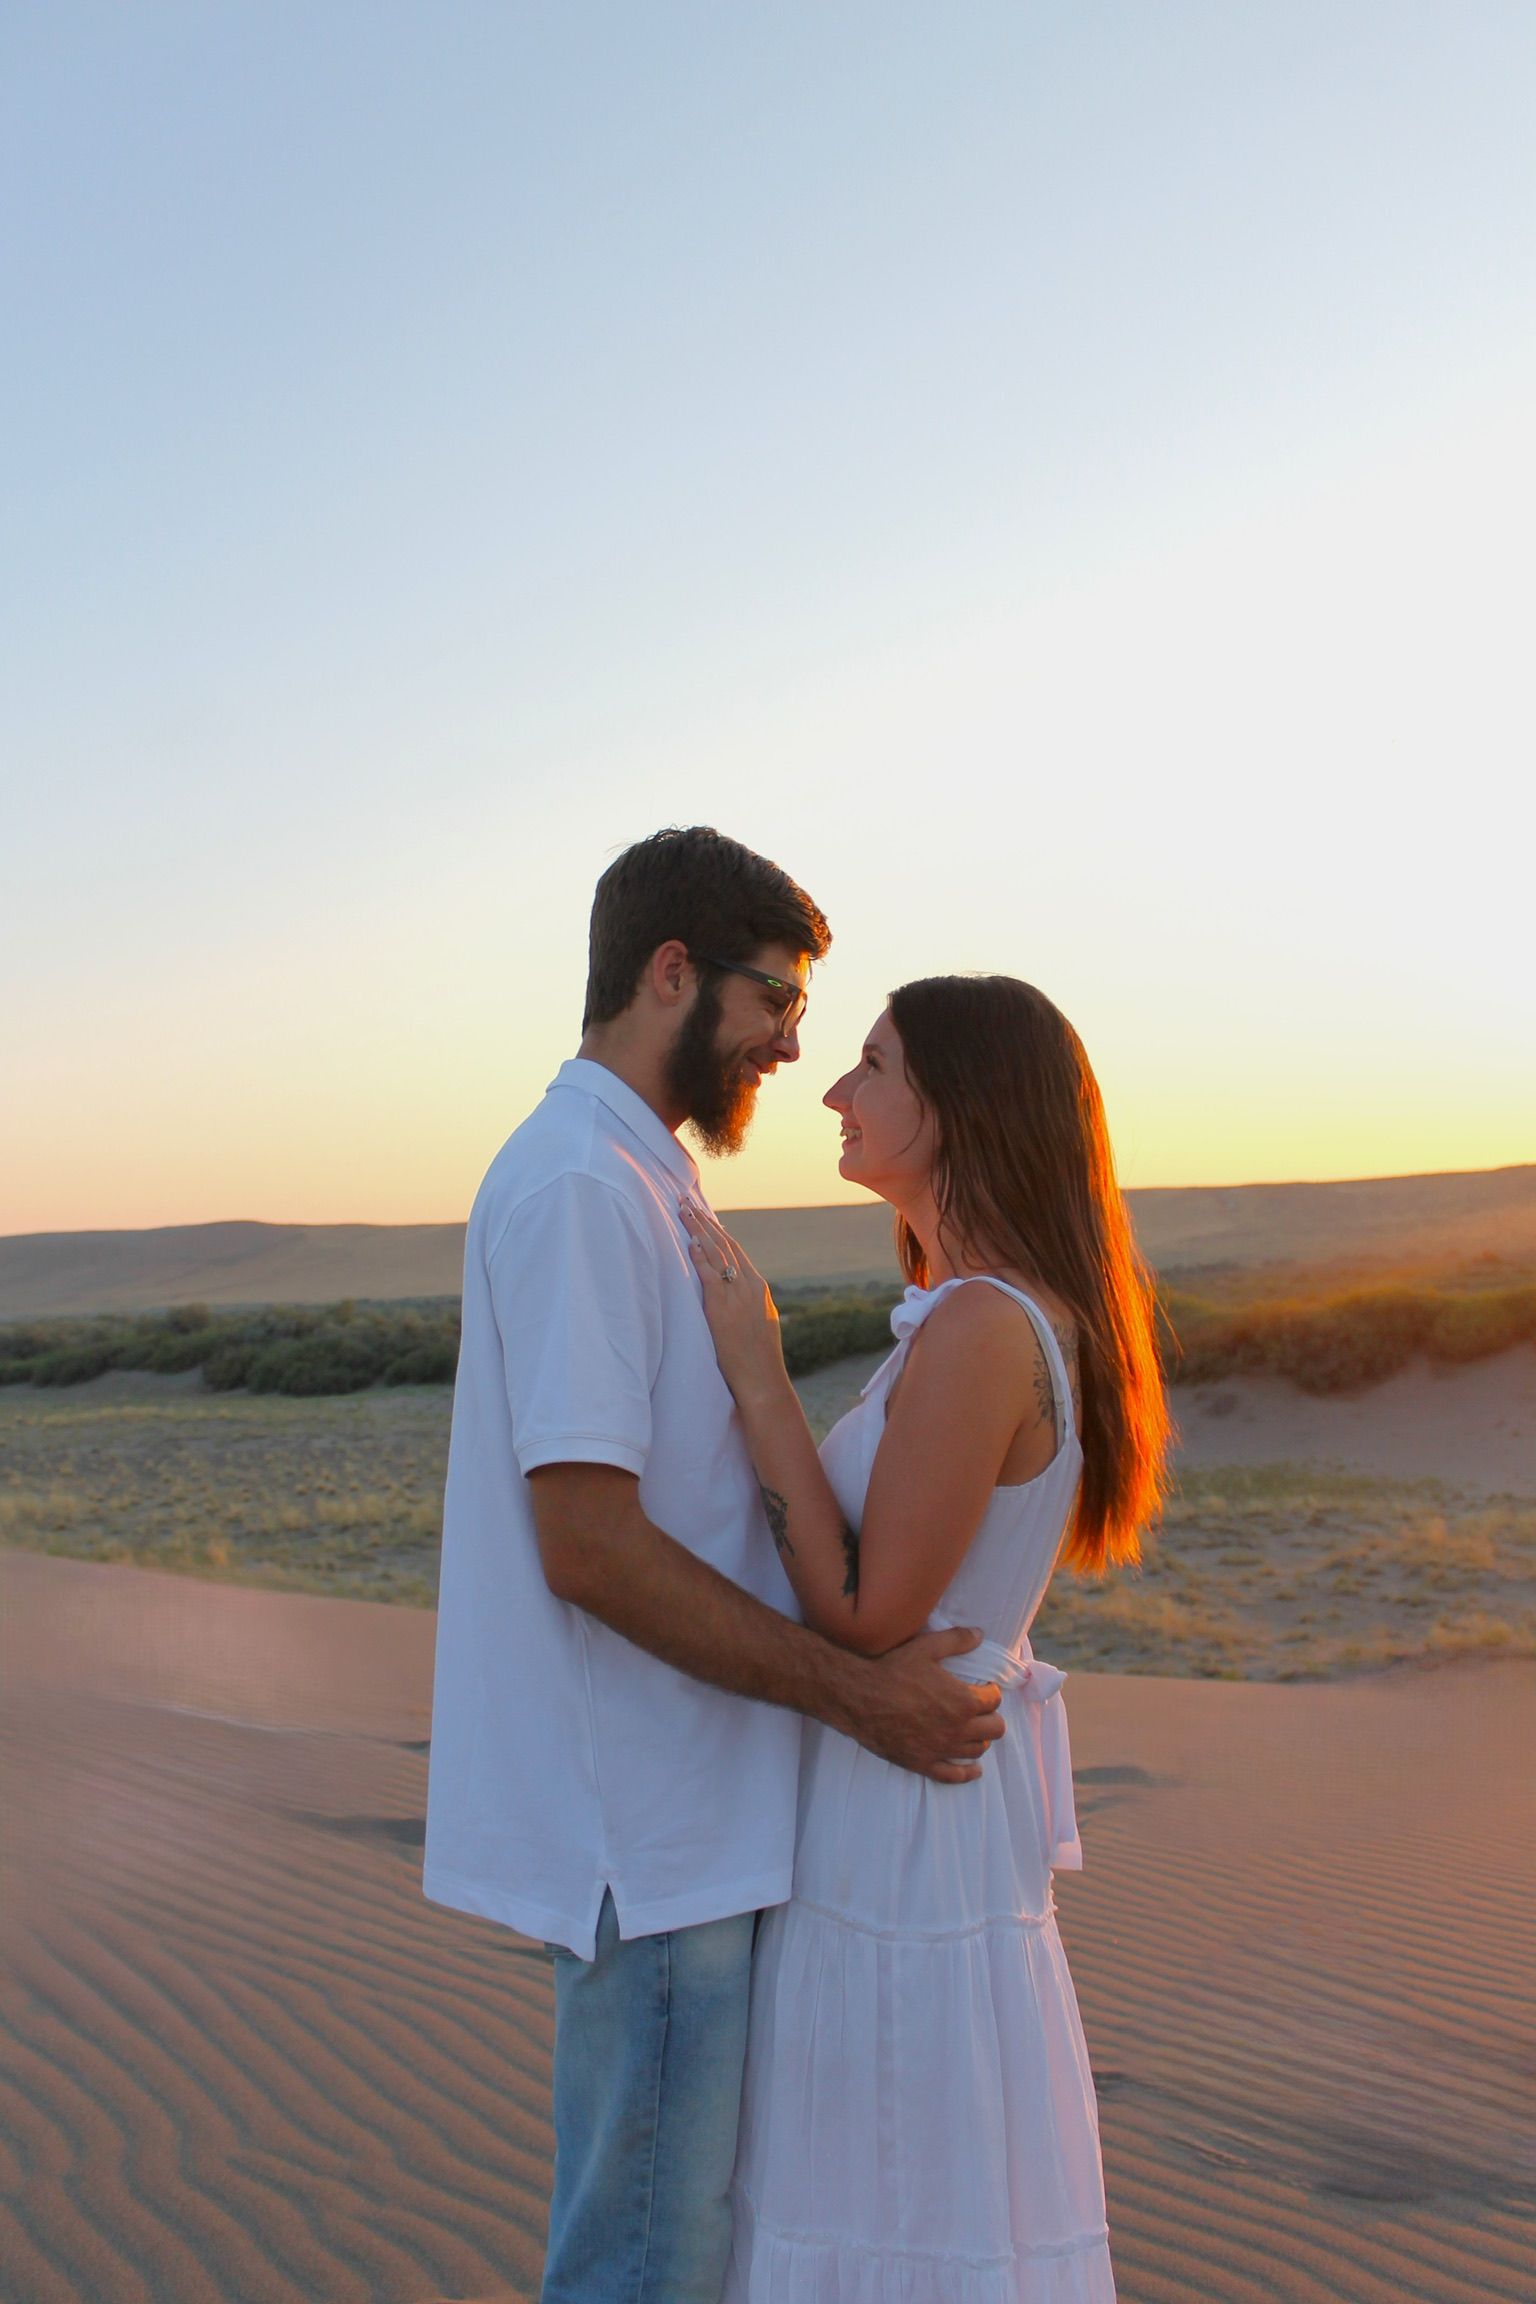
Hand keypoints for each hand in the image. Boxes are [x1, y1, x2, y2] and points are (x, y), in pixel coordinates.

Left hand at [680, 1199, 788, 1402]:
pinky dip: (701, 1258)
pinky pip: (711, 1276)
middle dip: (705, 1222)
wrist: (763, 1380)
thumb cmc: (757, 1360)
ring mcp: (738, 1296)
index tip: (704, 1216)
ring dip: (699, 1230)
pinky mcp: (724, 1309)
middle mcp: (750, 1286)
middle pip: (726, 1245)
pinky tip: (691, 1242)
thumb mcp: (758, 1324)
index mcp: (758, 1288)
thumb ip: (746, 1306)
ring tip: (683, 1211)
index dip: (718, 1231)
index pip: (736, 1251)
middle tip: (687, 1202)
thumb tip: (732, 1299)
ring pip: (718, 1254)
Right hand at [833, 1625, 1004, 1783]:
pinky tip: (973, 1769)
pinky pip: (953, 1775)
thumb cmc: (893, 1670)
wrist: (859, 1696)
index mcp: (963, 1701)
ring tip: (972, 1729)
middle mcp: (958, 1729)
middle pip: (995, 1729)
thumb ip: (957, 1640)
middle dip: (991, 1716)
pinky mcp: (923, 1763)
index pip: (994, 1701)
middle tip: (979, 1709)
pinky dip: (967, 1773)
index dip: (991, 1692)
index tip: (983, 1688)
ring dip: (979, 1738)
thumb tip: (980, 1634)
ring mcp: (941, 1749)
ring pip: (977, 1750)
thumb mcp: (926, 1647)